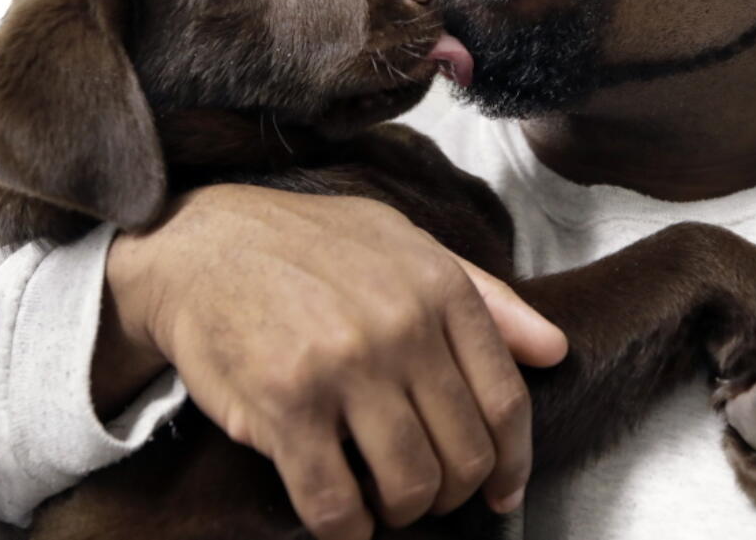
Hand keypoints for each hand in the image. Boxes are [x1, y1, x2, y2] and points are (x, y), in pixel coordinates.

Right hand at [97, 184, 566, 539]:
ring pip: (408, 486)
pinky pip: (335, 503)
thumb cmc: (309, 245)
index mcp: (439, 288)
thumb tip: (554, 350)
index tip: (504, 489)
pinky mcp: (285, 406)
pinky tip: (342, 518)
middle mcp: (401, 327)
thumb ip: (486, 298)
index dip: (513, 461)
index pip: (506, 400)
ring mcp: (344, 367)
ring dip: (401, 511)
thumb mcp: (407, 245)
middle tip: (427, 491)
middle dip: (452, 491)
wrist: (201, 245)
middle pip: (464, 454)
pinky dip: (346, 530)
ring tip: (384, 499)